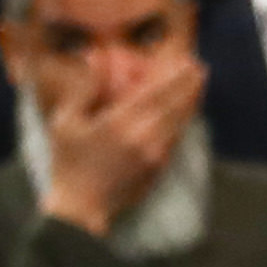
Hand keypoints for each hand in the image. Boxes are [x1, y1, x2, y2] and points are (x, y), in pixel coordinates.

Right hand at [31, 39, 203, 233]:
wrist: (81, 207)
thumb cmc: (68, 162)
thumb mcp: (66, 122)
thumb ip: (84, 89)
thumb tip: (96, 58)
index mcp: (119, 123)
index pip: (155, 94)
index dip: (174, 76)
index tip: (186, 61)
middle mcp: (142, 138)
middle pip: (174, 106)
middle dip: (189, 86)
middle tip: (201, 67)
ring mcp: (154, 155)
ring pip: (180, 123)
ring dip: (191, 102)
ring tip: (198, 84)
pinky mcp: (158, 169)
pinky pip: (176, 139)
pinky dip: (183, 122)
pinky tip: (186, 112)